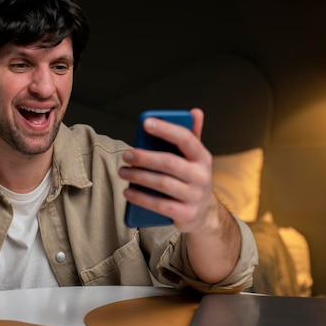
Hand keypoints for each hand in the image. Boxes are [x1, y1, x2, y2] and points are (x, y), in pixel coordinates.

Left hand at [119, 108, 217, 232]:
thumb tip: (195, 111)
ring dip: (139, 177)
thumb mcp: (194, 158)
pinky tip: (128, 192)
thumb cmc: (191, 178)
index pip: (186, 139)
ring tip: (122, 172)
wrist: (203, 214)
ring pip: (163, 184)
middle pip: (170, 163)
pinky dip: (141, 198)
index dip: (166, 129)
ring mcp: (195, 197)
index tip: (145, 122)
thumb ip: (191, 136)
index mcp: (203, 157)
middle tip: (126, 155)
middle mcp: (202, 176)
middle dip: (145, 158)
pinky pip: (160, 206)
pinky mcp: (186, 214)